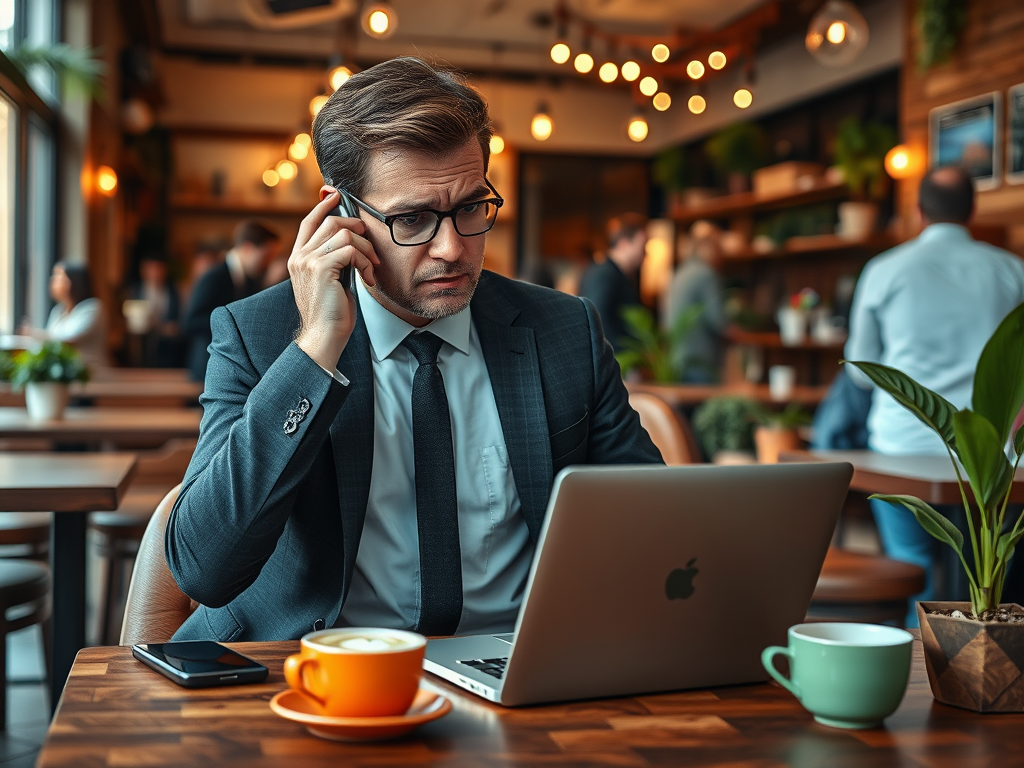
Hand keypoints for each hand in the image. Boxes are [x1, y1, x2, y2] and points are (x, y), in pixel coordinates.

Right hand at [289, 190, 379, 370]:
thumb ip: (335, 259)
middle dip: (356, 228)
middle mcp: (299, 256)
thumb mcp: (331, 280)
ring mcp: (308, 261)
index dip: (324, 205)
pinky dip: (365, 261)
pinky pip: (350, 250)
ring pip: (343, 233)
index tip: (337, 196)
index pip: (309, 221)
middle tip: (369, 246)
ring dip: (365, 249)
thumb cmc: (331, 313)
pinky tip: (367, 278)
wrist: (323, 336)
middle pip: (330, 221)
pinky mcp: (321, 268)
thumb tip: (353, 240)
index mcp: (298, 258)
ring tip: (370, 268)